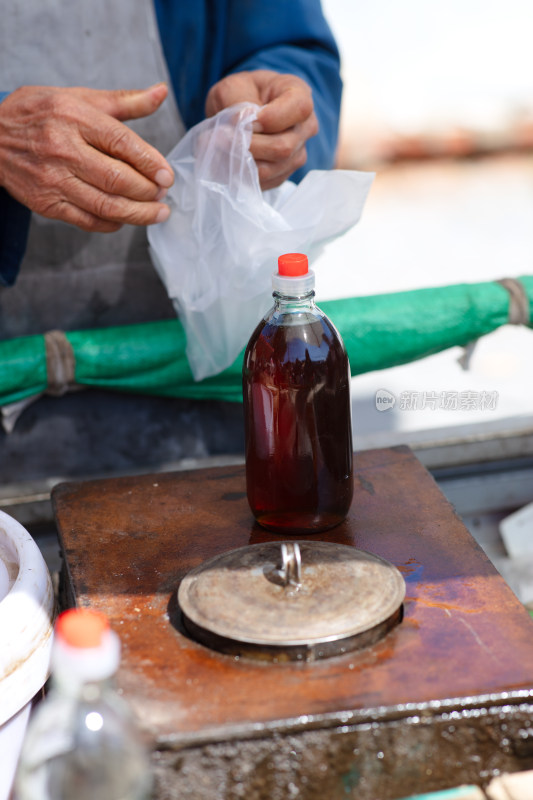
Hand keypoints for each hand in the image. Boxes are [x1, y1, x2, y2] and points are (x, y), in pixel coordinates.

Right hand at [0, 83, 174, 231]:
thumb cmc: (41, 115)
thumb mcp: (79, 98)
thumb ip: (124, 101)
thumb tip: (162, 93)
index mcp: (75, 117)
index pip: (122, 143)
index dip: (150, 162)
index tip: (168, 176)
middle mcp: (64, 149)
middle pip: (118, 179)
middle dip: (148, 192)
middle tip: (163, 195)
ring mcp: (54, 180)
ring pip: (106, 205)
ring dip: (138, 214)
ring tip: (157, 213)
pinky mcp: (47, 204)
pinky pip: (88, 220)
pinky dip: (112, 223)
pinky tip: (125, 219)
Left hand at [205, 70, 317, 189]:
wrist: (237, 114)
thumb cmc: (240, 94)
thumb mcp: (233, 86)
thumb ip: (238, 101)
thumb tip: (242, 125)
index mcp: (299, 95)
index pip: (299, 109)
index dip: (273, 118)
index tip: (249, 120)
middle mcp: (305, 127)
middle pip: (284, 147)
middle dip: (249, 145)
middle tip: (221, 137)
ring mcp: (297, 153)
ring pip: (272, 169)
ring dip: (242, 161)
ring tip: (219, 148)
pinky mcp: (283, 173)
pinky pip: (264, 182)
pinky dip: (242, 174)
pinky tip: (229, 160)